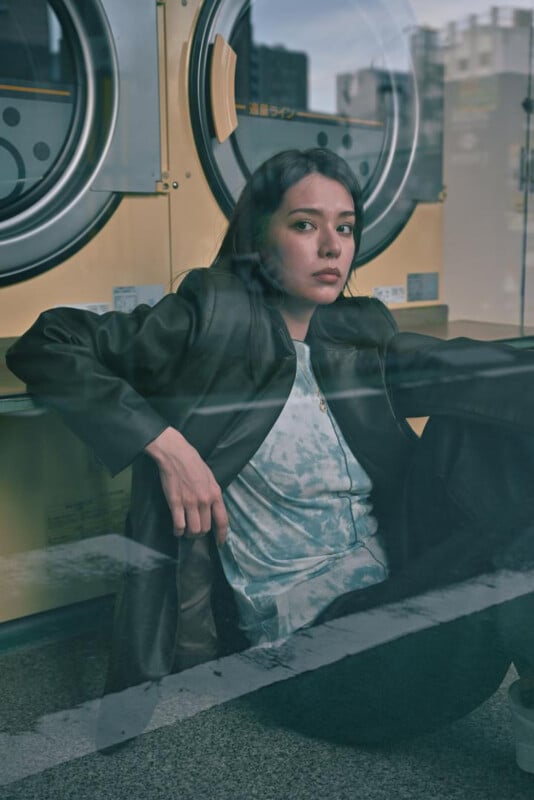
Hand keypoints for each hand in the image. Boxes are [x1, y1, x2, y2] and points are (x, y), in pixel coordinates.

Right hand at [144, 427, 227, 544]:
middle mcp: (205, 500)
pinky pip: (179, 525)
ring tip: (186, 532)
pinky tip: (177, 530)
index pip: (222, 521)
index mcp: (215, 494)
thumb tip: (213, 509)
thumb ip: (213, 494)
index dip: (222, 535)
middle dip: (200, 534)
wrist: (176, 454)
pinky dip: (178, 531)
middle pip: (206, 528)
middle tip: (195, 532)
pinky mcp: (176, 503)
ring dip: (189, 534)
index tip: (220, 543)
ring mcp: (190, 502)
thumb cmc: (193, 463)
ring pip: (193, 530)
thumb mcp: (210, 478)